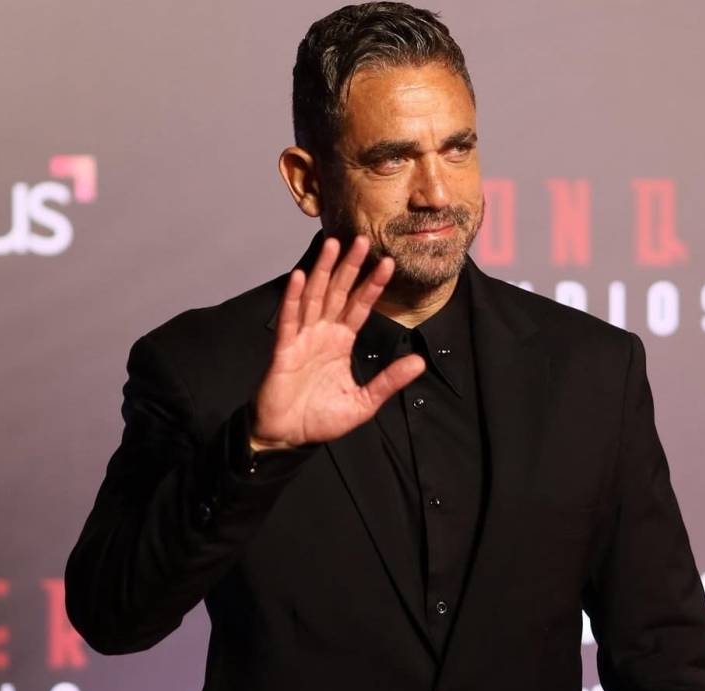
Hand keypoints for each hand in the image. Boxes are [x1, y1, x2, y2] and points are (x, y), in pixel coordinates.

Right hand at [250, 235, 425, 448]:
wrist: (288, 437)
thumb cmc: (321, 419)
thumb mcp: (364, 402)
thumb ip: (389, 381)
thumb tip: (419, 363)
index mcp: (341, 343)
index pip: (359, 307)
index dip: (372, 285)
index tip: (387, 263)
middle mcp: (322, 334)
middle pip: (338, 293)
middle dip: (349, 267)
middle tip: (362, 239)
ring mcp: (302, 339)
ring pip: (314, 298)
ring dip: (322, 271)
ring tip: (332, 245)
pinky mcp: (284, 350)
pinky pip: (290, 320)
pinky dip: (294, 298)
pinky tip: (301, 277)